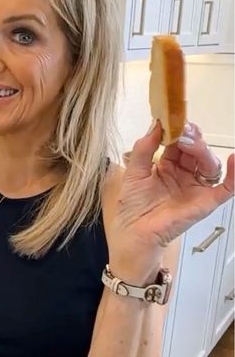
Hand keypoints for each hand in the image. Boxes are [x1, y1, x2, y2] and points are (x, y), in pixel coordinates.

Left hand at [109, 121, 233, 281]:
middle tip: (181, 134)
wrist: (133, 234)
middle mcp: (184, 174)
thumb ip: (144, 148)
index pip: (180, 142)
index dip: (178, 131)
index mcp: (167, 165)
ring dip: (202, 150)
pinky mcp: (205, 202)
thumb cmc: (132, 208)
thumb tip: (155, 125)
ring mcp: (196, 187)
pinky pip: (227, 187)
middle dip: (191, 138)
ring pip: (210, 163)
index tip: (172, 121)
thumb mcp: (133, 172)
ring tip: (190, 145)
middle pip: (197, 150)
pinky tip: (233, 160)